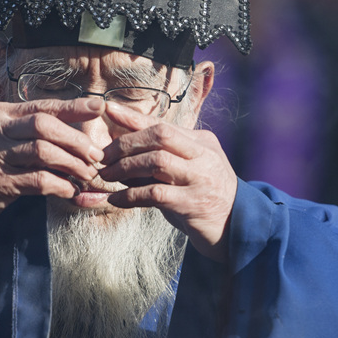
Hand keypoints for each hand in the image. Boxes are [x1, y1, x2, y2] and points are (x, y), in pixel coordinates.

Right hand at [0, 97, 106, 227]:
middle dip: (75, 140)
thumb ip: (34, 129)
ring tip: (87, 173)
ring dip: (72, 163)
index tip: (99, 107)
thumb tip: (81, 127)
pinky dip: (60, 184)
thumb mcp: (7, 136)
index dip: (73, 107)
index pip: (41, 106)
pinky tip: (71, 189)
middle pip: (43, 125)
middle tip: (96, 155)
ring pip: (42, 152)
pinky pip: (37, 181)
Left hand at [98, 103, 237, 261]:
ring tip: (106, 176)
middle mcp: (204, 155)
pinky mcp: (193, 203)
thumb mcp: (188, 169)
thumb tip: (120, 144)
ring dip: (125, 168)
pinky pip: (155, 194)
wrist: (234, 227)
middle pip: (160, 136)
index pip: (163, 124)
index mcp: (202, 142)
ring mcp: (201, 178)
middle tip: (103, 157)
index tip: (107, 110)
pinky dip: (131, 195)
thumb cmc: (202, 196)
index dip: (133, 117)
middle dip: (126, 144)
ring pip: (157, 161)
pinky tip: (116, 199)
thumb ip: (163, 155)